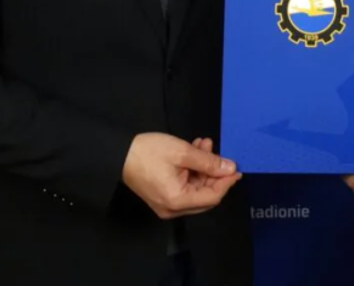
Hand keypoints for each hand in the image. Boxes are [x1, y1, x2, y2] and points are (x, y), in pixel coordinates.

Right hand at [121, 132, 241, 219]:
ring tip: (204, 144)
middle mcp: (172, 209)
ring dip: (203, 167)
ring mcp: (167, 204)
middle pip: (205, 195)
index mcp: (177, 201)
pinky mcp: (162, 196)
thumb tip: (229, 168)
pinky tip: (195, 150)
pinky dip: (192, 170)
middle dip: (214, 172)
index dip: (226, 182)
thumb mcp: (182, 152)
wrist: (118, 153)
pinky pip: (184, 187)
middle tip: (217, 151)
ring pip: (195, 188)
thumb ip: (208, 161)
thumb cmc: (148, 152)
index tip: (236, 168)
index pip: (212, 197)